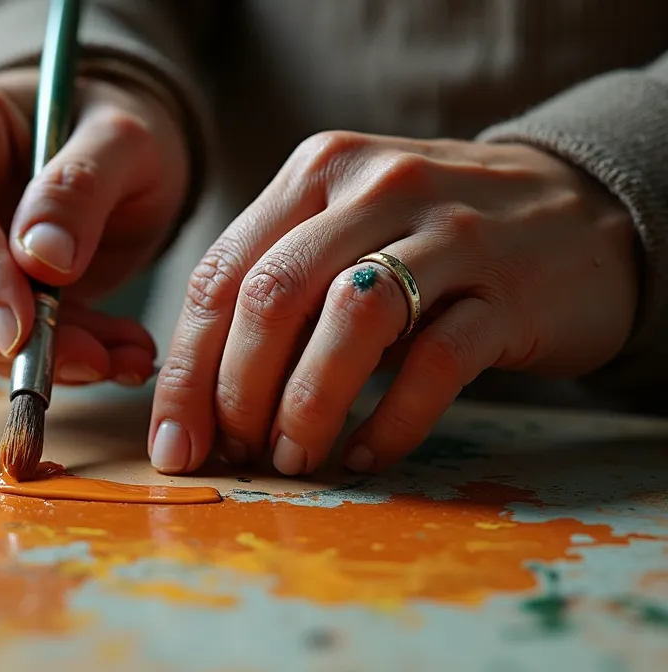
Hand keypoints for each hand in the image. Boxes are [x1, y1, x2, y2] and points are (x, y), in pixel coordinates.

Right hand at [0, 67, 189, 384]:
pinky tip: (106, 346)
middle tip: (102, 355)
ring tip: (125, 349)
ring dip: (42, 355)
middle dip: (10, 337)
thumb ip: (81, 186)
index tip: (27, 331)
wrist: (118, 152)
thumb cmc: (115, 126)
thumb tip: (40, 261)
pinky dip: (48, 357)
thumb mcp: (125, 140)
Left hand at [149, 132, 638, 475]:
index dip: (185, 370)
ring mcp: (450, 233)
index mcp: (317, 170)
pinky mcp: (510, 293)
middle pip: (272, 295)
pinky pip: (436, 364)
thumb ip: (277, 283)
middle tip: (231, 454)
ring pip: (350, 320)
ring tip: (292, 459)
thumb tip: (198, 399)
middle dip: (234, 392)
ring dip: (306, 405)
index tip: (171, 442)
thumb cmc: (430, 236)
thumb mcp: (346, 226)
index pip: (221, 274)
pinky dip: (392, 419)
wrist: (581, 212)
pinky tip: (365, 454)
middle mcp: (376, 186)